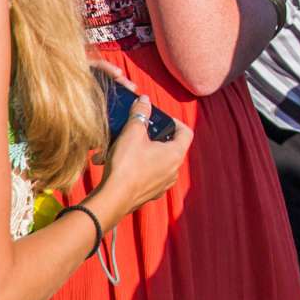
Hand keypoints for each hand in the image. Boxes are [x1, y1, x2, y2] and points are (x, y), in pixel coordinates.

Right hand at [94, 103, 190, 221]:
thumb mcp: (132, 133)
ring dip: (141, 152)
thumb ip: (140, 114)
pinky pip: (147, 175)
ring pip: (156, 161)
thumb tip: (144, 100)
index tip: (158, 117)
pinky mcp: (150, 193)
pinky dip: (135, 167)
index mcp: (175, 154)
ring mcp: (163, 184)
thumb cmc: (126, 164)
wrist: (113, 198)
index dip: (174, 121)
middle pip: (169, 146)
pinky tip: (117, 164)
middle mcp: (174, 170)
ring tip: (121, 148)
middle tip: (137, 130)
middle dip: (152, 136)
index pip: (186, 132)